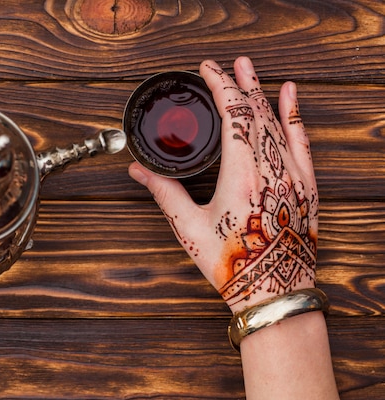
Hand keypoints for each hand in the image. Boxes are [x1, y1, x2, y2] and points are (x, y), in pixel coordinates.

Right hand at [129, 56, 317, 313]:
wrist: (274, 290)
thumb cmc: (233, 264)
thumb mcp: (190, 228)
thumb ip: (164, 192)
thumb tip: (138, 171)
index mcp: (240, 176)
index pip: (232, 116)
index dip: (220, 87)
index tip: (208, 70)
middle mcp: (271, 169)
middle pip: (256, 112)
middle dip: (240, 83)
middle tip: (229, 63)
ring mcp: (293, 176)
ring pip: (277, 122)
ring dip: (263, 93)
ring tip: (251, 70)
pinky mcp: (307, 186)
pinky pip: (302, 142)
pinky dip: (295, 117)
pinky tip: (291, 97)